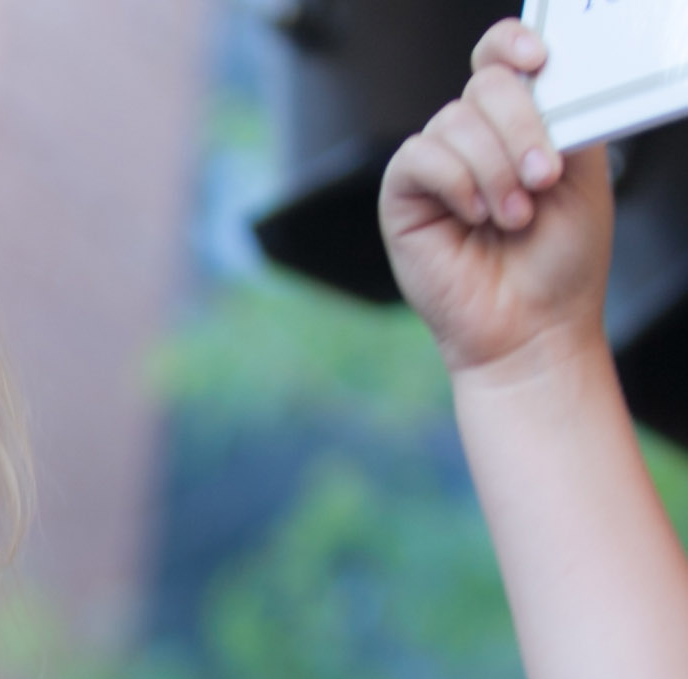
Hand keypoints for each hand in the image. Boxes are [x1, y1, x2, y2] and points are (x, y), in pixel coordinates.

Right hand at [379, 19, 614, 380]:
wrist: (531, 326)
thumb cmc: (560, 263)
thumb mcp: (584, 174)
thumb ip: (563, 118)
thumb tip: (538, 81)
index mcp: (518, 126)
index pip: (500, 57)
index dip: (512, 45)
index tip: (539, 61)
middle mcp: (475, 141)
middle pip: (485, 84)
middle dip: (522, 127)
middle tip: (544, 178)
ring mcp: (437, 167)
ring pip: (455, 122)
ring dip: (495, 170)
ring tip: (513, 217)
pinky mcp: (402, 196)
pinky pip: (421, 157)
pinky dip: (456, 182)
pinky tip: (473, 217)